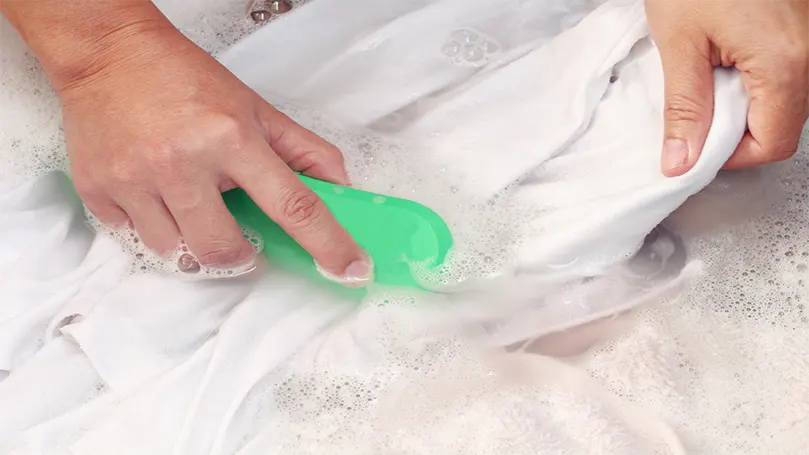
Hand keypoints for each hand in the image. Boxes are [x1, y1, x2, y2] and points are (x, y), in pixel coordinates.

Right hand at [59, 27, 371, 283]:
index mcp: (232, 138)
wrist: (109, 55)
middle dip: (240, 254)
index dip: (328, 245)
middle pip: (225, 250)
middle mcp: (183, 162)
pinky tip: (154, 192)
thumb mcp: (256, 109)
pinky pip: (135, 239)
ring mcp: (136, 179)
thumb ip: (304, 151)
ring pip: (177, 253)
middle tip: (240, 236)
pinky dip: (153, 226)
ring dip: (192, 241)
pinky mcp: (98, 189)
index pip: (294, 205)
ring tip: (189, 201)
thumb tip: (342, 189)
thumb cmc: (186, 79)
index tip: (351, 271)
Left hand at [646, 0, 808, 175]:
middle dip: (737, 130)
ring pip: (786, 101)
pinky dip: (756, 80)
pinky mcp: (803, 28)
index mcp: (786, 62)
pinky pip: (788, 73)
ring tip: (709, 77)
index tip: (697, 146)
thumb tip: (681, 161)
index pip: (772, 143)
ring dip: (745, 105)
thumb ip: (684, 108)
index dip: (731, 156)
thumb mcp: (679, 44)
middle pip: (783, 124)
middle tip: (697, 109)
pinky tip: (726, 60)